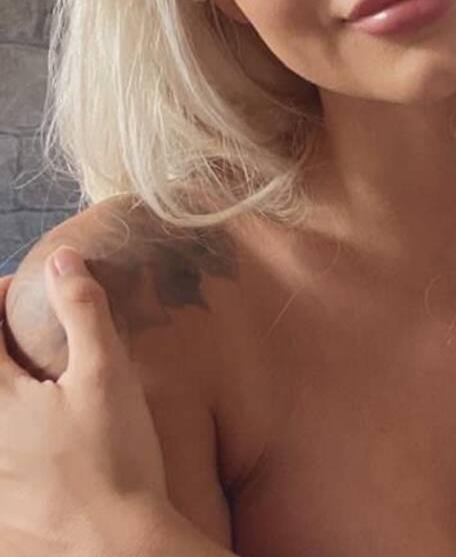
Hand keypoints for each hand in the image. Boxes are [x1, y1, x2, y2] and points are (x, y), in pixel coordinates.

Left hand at [0, 247, 170, 556]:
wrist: (116, 548)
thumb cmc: (115, 457)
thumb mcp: (107, 372)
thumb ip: (82, 309)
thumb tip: (62, 257)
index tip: (22, 292)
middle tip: (21, 331)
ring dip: (6, 383)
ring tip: (30, 382)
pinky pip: (1, 459)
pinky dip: (13, 433)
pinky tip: (34, 439)